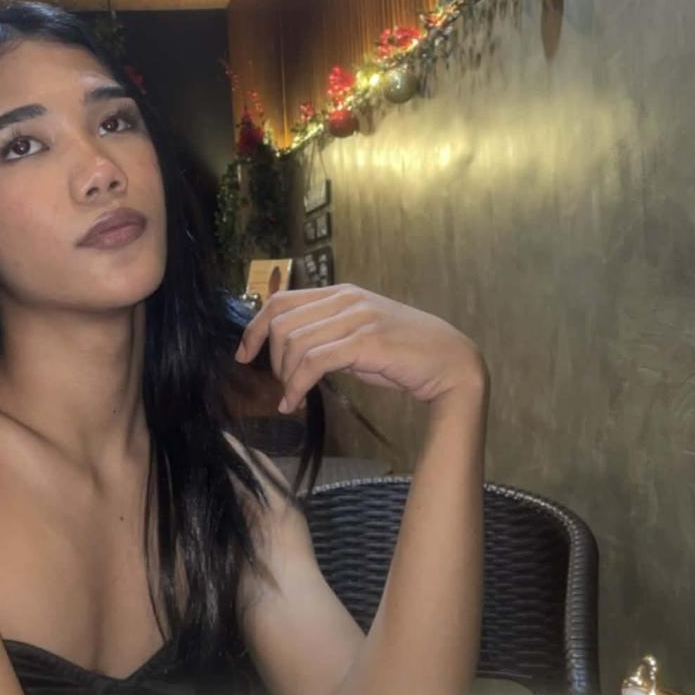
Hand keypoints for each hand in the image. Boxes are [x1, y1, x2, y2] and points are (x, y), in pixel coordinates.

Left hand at [234, 284, 485, 414]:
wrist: (451, 362)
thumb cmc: (405, 354)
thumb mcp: (359, 336)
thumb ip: (329, 336)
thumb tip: (292, 353)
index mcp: (341, 293)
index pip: (281, 300)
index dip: (254, 327)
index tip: (244, 354)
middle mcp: (346, 299)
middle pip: (282, 322)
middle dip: (272, 359)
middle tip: (281, 385)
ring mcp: (357, 318)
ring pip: (295, 343)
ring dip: (285, 376)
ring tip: (292, 396)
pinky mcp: (366, 342)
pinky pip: (314, 362)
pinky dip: (297, 385)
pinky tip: (295, 401)